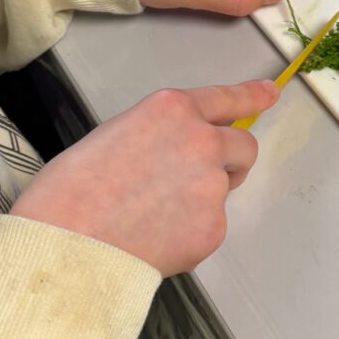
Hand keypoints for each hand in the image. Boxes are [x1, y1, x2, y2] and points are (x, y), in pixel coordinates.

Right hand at [11, 80, 279, 275]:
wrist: (68, 245)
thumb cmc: (72, 191)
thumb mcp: (116, 134)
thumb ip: (160, 134)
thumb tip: (176, 151)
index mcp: (172, 110)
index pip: (227, 98)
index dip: (253, 96)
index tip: (270, 93)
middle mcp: (201, 140)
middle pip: (244, 146)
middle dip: (228, 160)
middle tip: (192, 180)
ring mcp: (212, 185)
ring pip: (225, 188)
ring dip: (205, 196)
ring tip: (156, 214)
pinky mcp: (214, 227)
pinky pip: (211, 225)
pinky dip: (191, 232)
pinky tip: (154, 239)